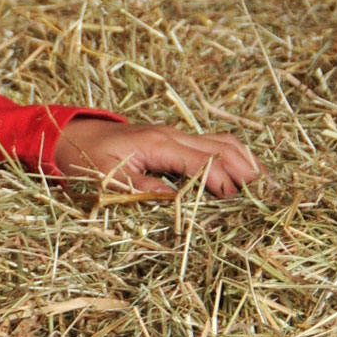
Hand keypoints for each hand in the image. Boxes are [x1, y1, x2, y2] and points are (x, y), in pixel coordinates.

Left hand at [55, 119, 262, 197]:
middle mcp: (172, 134)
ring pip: (221, 141)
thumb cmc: (84, 158)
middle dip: (245, 170)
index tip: (235, 203)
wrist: (69, 135)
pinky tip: (243, 171)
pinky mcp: (173, 138)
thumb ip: (140, 187)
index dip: (223, 182)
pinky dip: (232, 155)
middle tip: (267, 195)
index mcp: (158, 144)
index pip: (204, 162)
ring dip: (244, 160)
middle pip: (222, 148)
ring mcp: (174, 134)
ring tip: (264, 184)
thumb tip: (174, 198)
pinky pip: (211, 142)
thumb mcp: (106, 178)